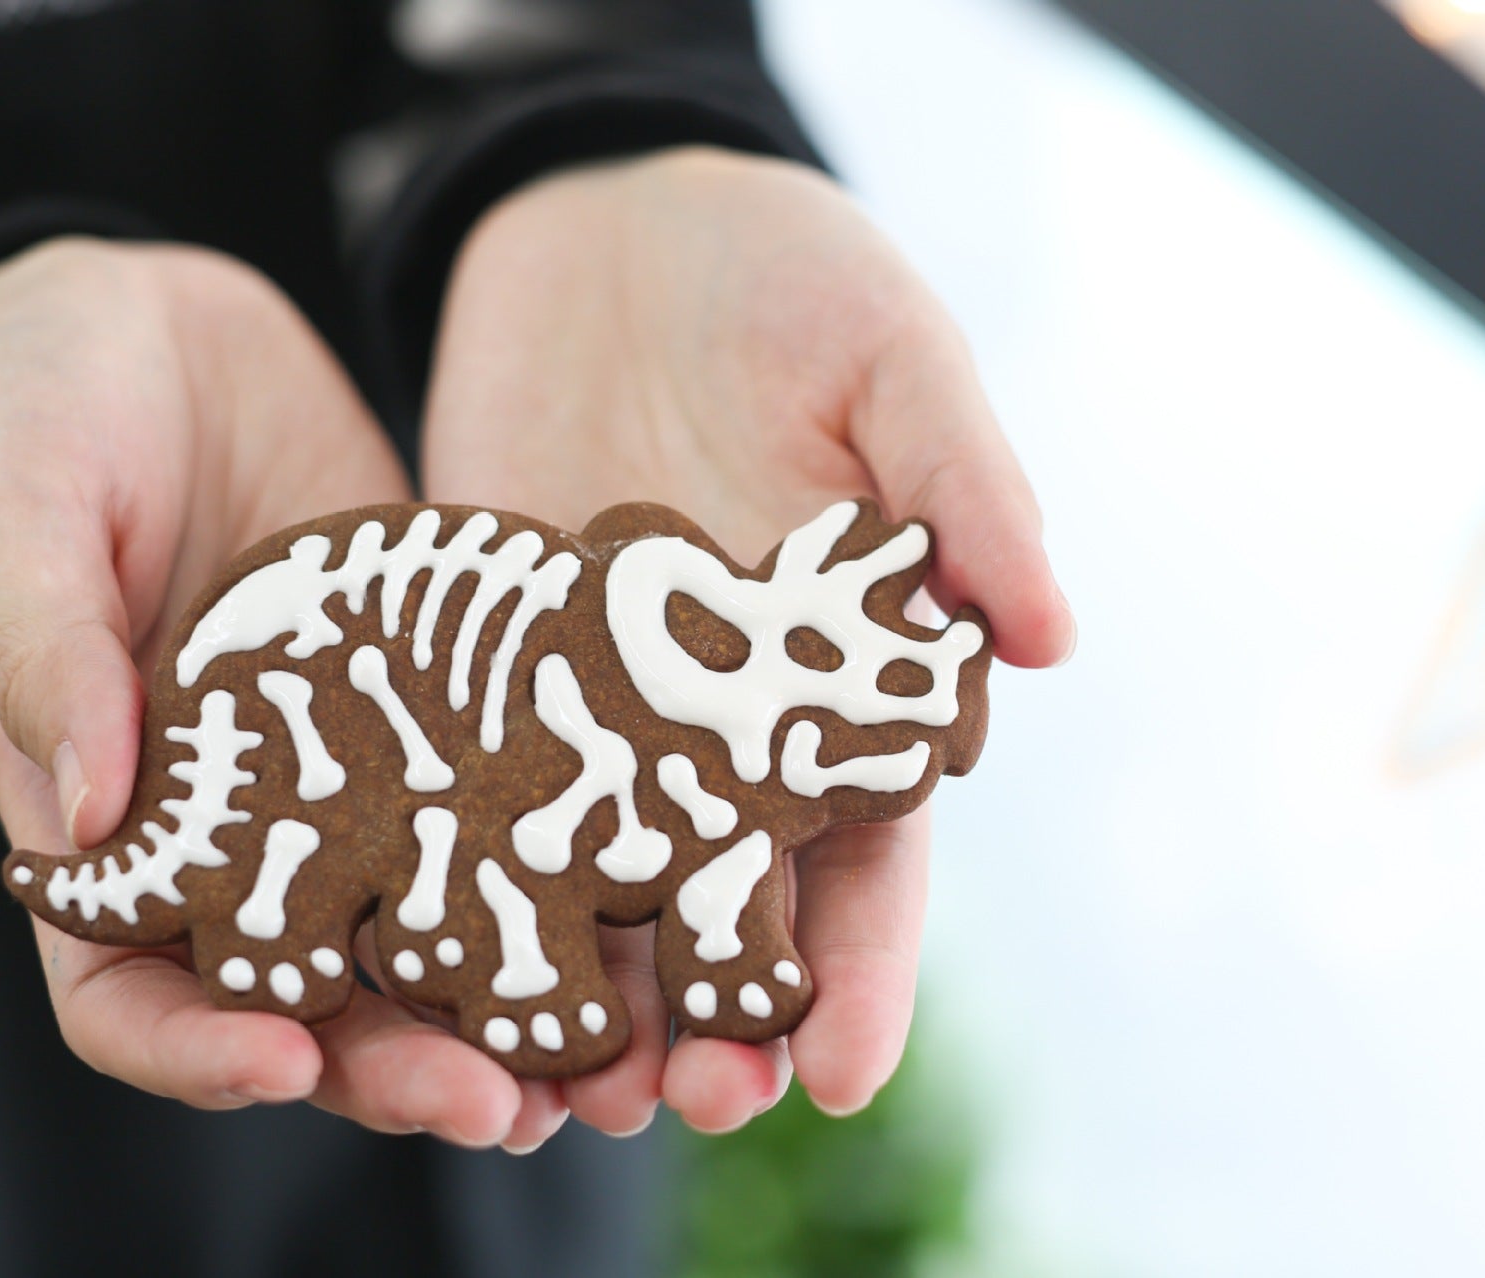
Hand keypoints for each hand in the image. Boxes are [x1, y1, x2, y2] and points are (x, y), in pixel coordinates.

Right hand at [0, 239, 525, 1146]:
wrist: (162, 326)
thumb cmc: (46, 410)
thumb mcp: (17, 509)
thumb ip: (40, 648)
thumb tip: (87, 814)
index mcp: (105, 823)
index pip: (124, 994)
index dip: (194, 1048)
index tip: (286, 1063)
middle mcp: (237, 831)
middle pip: (310, 1002)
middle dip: (398, 1065)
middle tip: (502, 1105)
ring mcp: (349, 780)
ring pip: (430, 938)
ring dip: (509, 1014)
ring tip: (605, 1064)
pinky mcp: (447, 713)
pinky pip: (512, 811)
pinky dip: (573, 876)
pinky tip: (659, 909)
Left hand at [422, 147, 1074, 1145]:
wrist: (617, 222)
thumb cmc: (792, 280)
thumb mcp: (893, 357)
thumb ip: (964, 490)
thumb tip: (1049, 639)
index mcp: (848, 669)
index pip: (872, 848)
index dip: (864, 962)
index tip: (838, 1067)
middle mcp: (726, 712)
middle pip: (734, 898)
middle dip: (722, 1011)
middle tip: (695, 1104)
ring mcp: (599, 697)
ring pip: (601, 878)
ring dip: (590, 988)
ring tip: (566, 1091)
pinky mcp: (489, 657)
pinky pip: (474, 786)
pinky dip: (466, 880)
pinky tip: (434, 970)